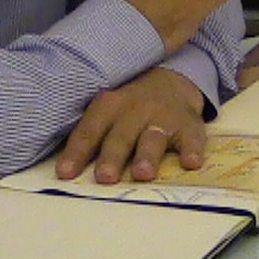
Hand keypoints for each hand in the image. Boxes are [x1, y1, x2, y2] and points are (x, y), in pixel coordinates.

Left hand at [54, 67, 207, 183]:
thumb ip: (92, 137)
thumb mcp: (107, 110)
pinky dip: (192, 150)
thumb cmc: (130, 107)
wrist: (171, 80)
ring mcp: (163, 118)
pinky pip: (192, 138)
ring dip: (147, 155)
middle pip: (121, 136)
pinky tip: (191, 162)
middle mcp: (134, 111)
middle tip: (105, 178)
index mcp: (108, 107)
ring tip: (143, 174)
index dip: (77, 152)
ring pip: (153, 137)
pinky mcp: (189, 125)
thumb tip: (66, 172)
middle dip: (112, 157)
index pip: (89, 131)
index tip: (66, 174)